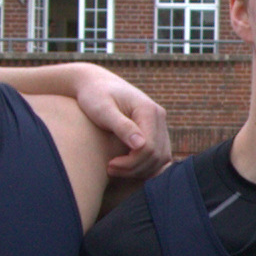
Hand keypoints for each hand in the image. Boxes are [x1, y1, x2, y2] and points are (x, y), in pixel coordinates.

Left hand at [58, 63, 173, 177]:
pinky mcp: (156, 131)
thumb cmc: (94, 96)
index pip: (149, 147)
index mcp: (149, 110)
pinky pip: (159, 156)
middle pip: (157, 156)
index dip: (131, 162)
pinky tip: (127, 168)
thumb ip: (121, 126)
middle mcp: (159, 117)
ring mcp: (160, 124)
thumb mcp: (103, 110)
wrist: (95, 84)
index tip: (109, 165)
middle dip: (134, 169)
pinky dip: (146, 166)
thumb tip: (140, 145)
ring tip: (116, 169)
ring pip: (161, 159)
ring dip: (141, 170)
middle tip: (110, 170)